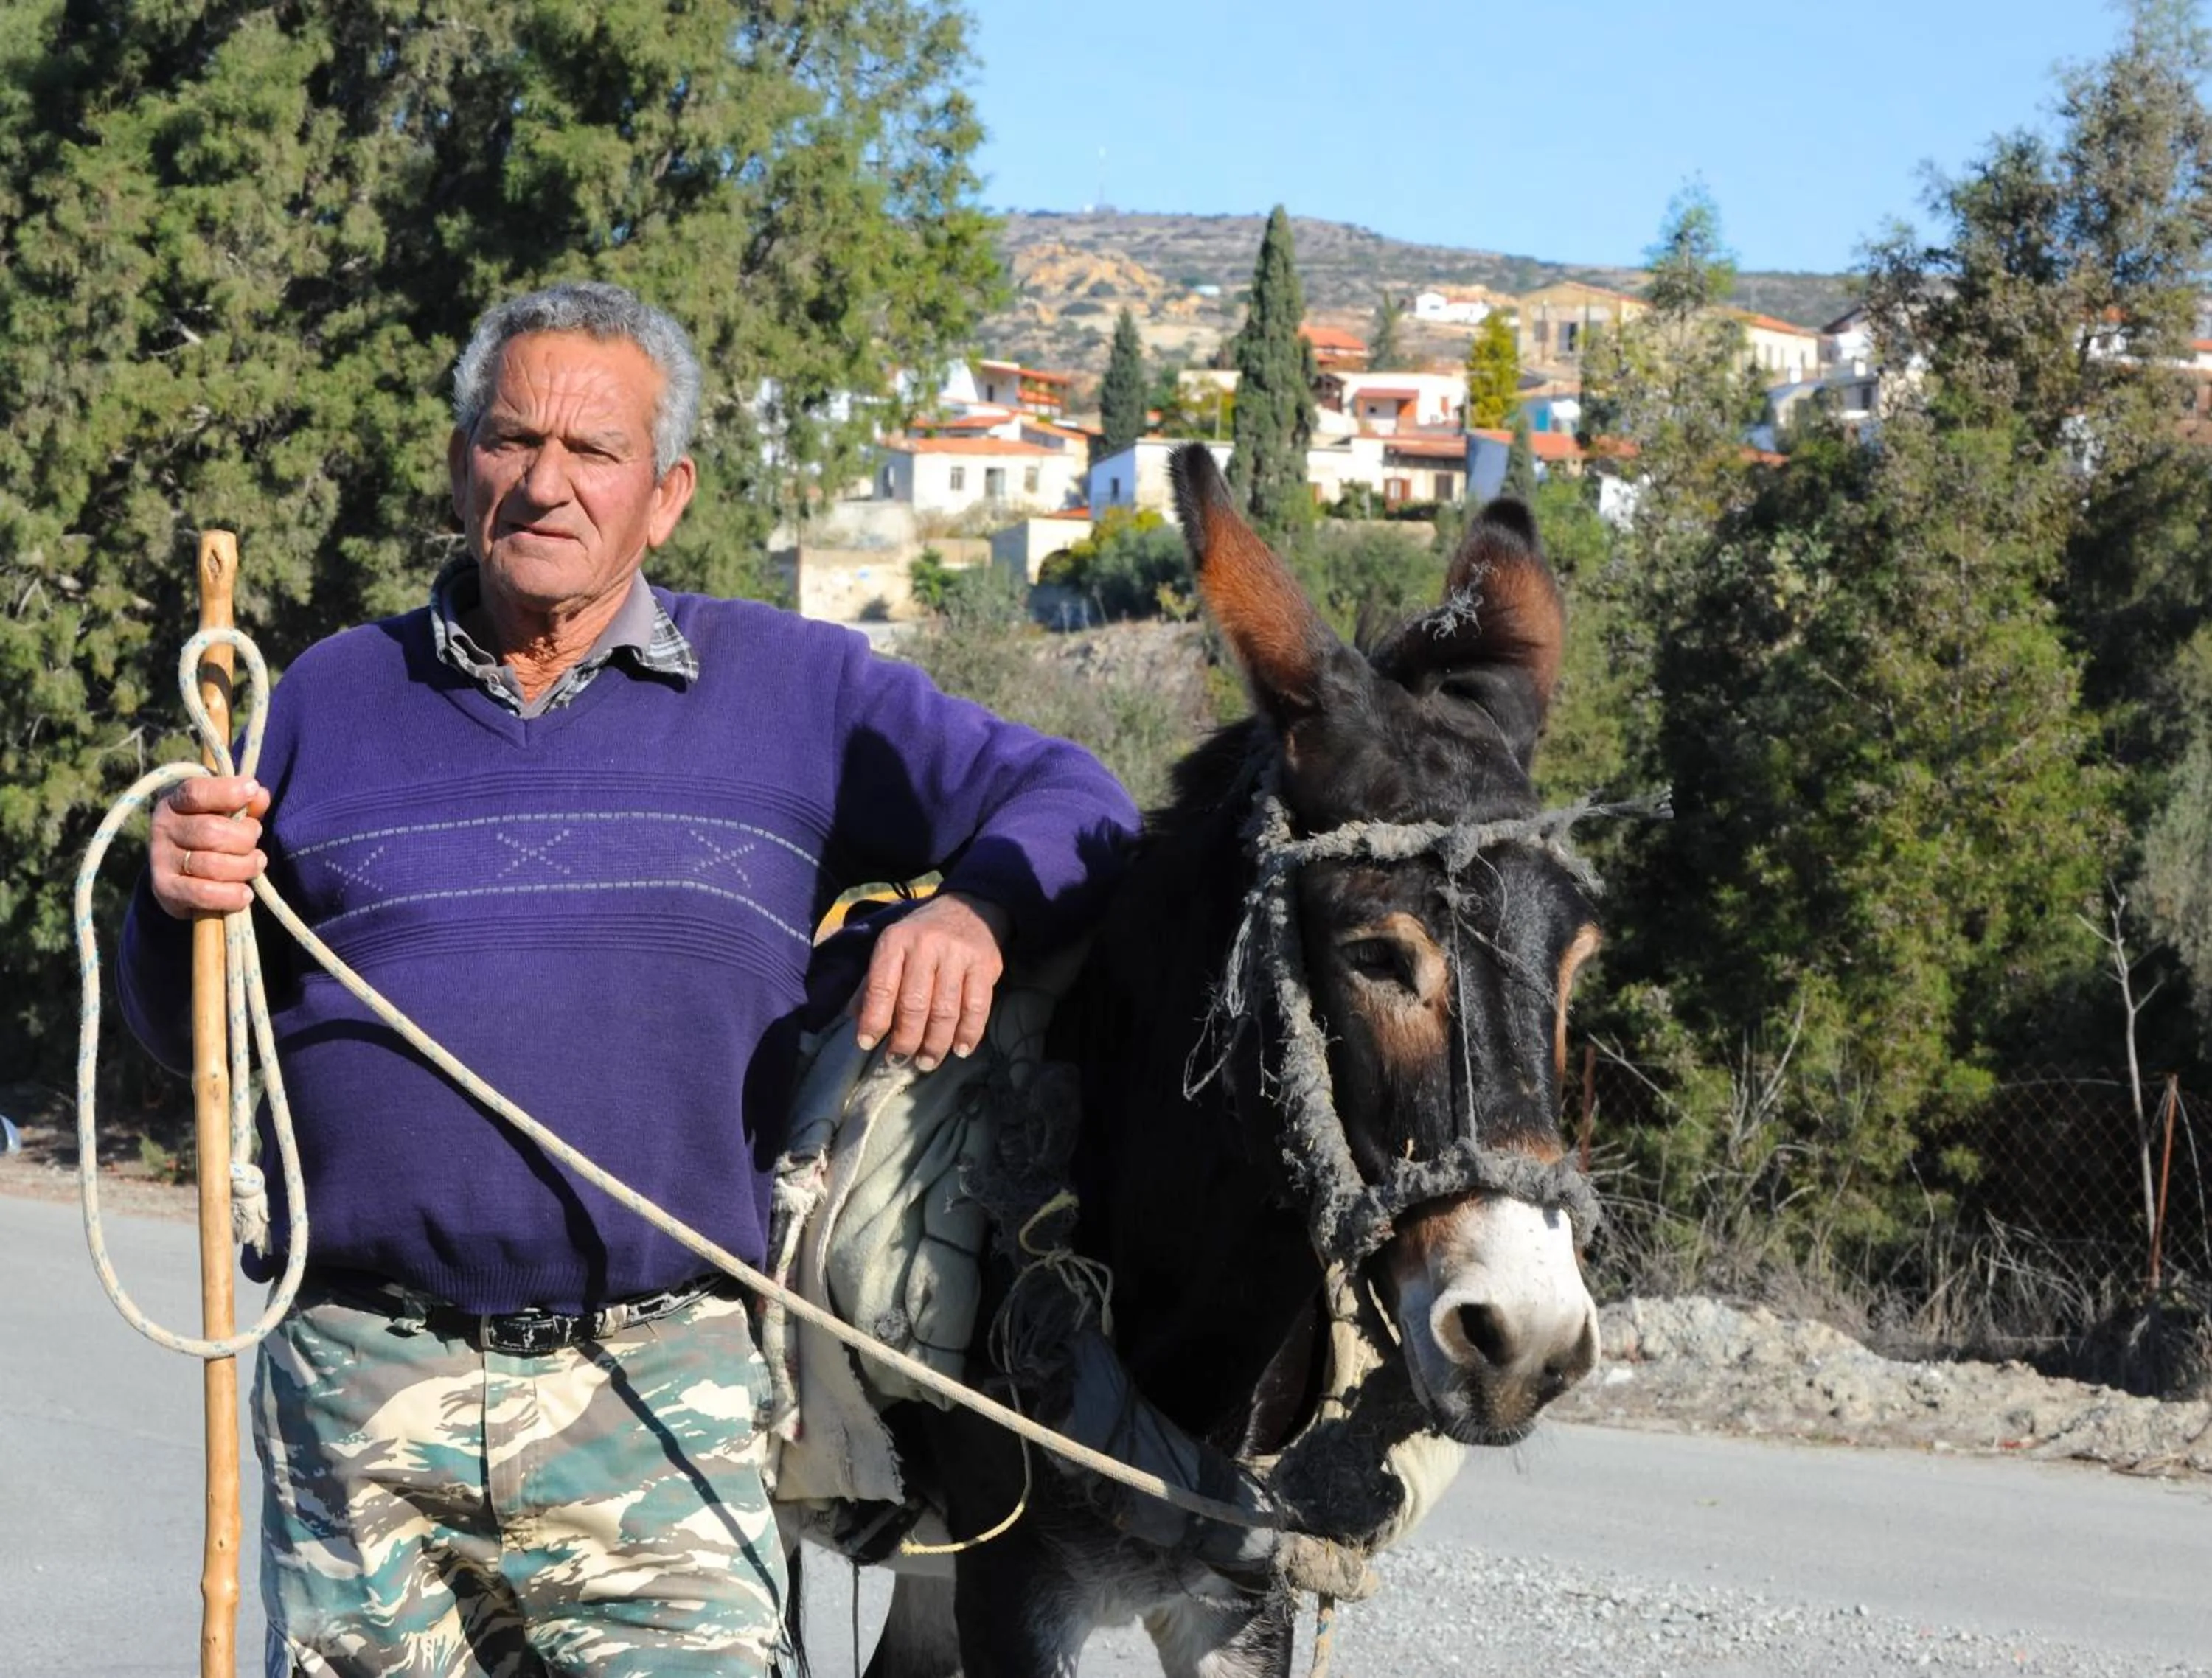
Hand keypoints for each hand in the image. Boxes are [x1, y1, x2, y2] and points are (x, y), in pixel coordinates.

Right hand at [150, 775, 268, 919]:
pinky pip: (203, 893)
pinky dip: (230, 895)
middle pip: (212, 831)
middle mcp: (164, 828)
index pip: (196, 792)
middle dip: (245, 838)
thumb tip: (259, 796)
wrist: (180, 871)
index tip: (251, 790)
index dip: (227, 791)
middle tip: (254, 841)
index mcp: (176, 802)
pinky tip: (244, 893)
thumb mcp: (225, 813)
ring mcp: (161, 859)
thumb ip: (245, 805)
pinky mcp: (166, 889)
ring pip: (212, 864)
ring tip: (255, 864)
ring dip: (245, 867)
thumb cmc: (210, 833)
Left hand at [851, 891, 1010, 1071]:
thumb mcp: (892, 948)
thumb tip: (855, 1019)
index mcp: (896, 940)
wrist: (971, 907)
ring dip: (935, 1045)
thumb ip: (873, 982)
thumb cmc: (923, 936)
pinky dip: (969, 1034)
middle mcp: (927, 945)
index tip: (867, 1045)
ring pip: (945, 1011)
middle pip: (914, 1004)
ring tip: (926, 1063)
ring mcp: (958, 955)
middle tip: (899, 1060)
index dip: (874, 1020)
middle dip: (905, 1040)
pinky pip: (977, 1008)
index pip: (881, 987)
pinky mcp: (985, 965)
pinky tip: (960, 1050)